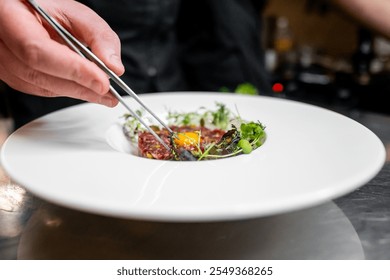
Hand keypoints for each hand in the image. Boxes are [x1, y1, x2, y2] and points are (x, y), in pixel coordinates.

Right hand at [0, 0, 123, 105]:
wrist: (23, 11)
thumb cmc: (43, 8)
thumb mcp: (73, 11)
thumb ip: (97, 35)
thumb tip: (114, 66)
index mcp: (8, 15)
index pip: (38, 50)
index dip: (73, 70)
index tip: (102, 81)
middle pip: (38, 74)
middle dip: (79, 86)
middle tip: (108, 94)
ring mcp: (0, 60)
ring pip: (37, 86)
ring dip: (74, 92)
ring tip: (102, 95)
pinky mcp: (8, 73)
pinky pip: (36, 89)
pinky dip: (63, 90)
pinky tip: (82, 89)